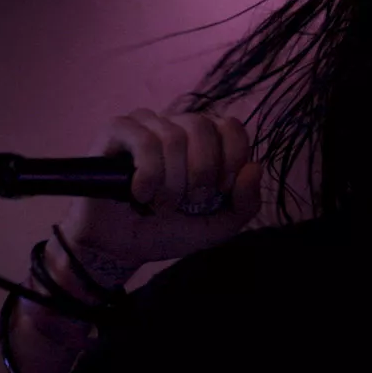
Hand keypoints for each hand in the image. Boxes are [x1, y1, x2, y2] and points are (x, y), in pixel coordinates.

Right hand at [57, 108, 264, 275]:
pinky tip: (139, 194)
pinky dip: (148, 176)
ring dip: (170, 184)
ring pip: (172, 137)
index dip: (230, 159)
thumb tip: (255, 166)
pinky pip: (143, 141)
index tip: (219, 191)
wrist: (120, 248)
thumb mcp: (218, 226)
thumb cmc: (167, 231)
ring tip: (158, 204)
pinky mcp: (116, 130)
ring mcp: (145, 124)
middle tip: (187, 202)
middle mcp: (176, 125)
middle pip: (202, 126)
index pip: (231, 127)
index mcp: (204, 141)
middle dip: (199, 174)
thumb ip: (246, 203)